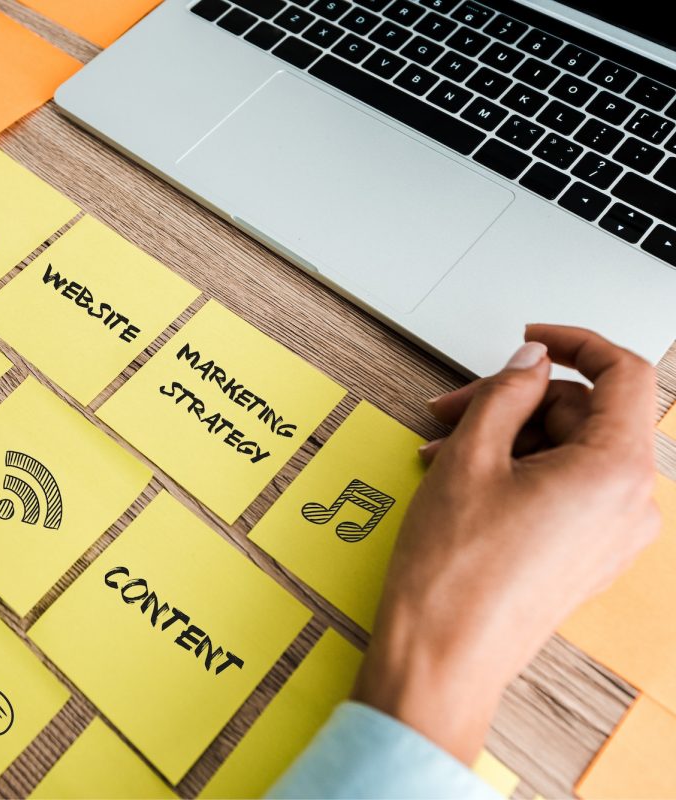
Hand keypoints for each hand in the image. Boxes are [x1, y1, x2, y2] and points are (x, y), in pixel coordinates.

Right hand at [352, 325, 658, 764]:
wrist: (441, 658)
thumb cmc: (455, 575)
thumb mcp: (470, 458)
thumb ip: (504, 393)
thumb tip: (527, 364)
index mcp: (615, 472)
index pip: (623, 375)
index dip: (573, 343)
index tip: (531, 342)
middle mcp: (628, 506)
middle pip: (584, 415)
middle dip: (516, 402)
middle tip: (454, 407)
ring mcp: (609, 536)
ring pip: (567, 452)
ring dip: (507, 438)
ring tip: (444, 449)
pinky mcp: (585, 556)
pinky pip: (563, 490)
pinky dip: (517, 471)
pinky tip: (463, 477)